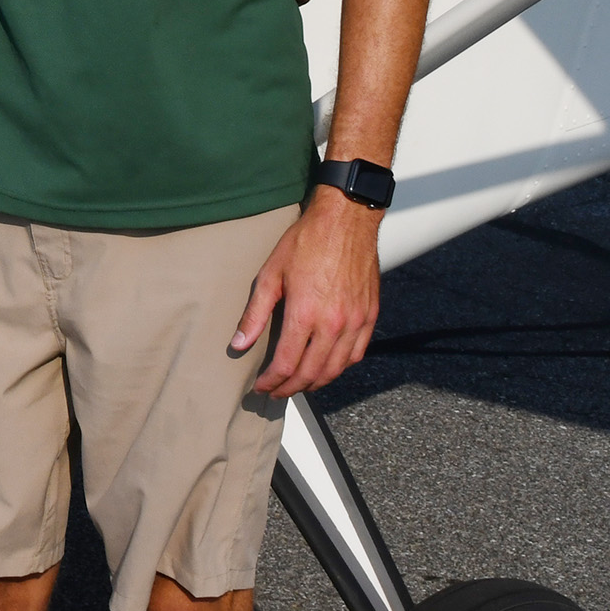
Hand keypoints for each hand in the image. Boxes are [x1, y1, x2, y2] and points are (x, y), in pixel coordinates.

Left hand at [232, 187, 382, 396]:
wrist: (347, 219)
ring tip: (298, 385)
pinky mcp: (370, 315)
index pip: (286, 364)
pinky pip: (356, 354)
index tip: (260, 387)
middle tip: (275, 391)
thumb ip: (256, 313)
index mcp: (305, 313)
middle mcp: (334, 322)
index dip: (271, 382)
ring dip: (315, 383)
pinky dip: (340, 368)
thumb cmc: (307, 241)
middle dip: (290, 388)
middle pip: (311, 373)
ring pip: (335, 369)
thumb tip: (239, 344)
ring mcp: (355, 321)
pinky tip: (327, 368)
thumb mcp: (271, 273)